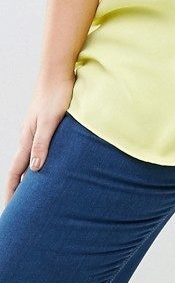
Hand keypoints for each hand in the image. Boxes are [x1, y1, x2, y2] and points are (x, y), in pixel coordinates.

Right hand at [4, 77, 74, 205]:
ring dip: (27, 178)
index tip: (9, 210)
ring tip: (30, 195)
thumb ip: (42, 143)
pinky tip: (44, 167)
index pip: (15, 173)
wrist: (57, 72)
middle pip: (19, 170)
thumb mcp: (51, 121)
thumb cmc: (56, 94)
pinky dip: (36, 164)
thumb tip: (35, 169)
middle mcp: (27, 137)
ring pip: (27, 160)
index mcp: (26, 139)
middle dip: (17, 190)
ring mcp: (33, 131)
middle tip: (18, 209)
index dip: (12, 192)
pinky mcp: (43, 125)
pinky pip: (36, 150)